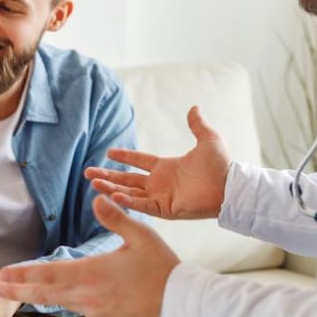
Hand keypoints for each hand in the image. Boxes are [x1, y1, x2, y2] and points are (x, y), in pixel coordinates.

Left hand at [0, 196, 179, 316]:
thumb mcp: (141, 235)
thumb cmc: (163, 267)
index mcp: (93, 272)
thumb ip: (115, 217)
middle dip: (20, 290)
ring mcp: (96, 312)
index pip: (48, 273)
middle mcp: (89, 296)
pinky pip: (83, 310)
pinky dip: (74, 301)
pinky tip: (77, 295)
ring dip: (42, 296)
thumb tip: (96, 196)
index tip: (3, 274)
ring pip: (62, 303)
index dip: (23, 274)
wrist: (182, 304)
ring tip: (21, 291)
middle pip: (46, 293)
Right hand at [85, 106, 230, 219]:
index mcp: (167, 167)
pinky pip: (141, 205)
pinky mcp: (164, 209)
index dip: (124, 156)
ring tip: (93, 183)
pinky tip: (112, 194)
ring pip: (129, 193)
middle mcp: (160, 183)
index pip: (139, 161)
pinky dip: (127, 201)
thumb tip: (193, 107)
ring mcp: (161, 197)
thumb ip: (197, 125)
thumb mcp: (207, 139)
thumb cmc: (220, 165)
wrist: (229, 186)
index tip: (108, 151)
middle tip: (87, 173)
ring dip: (111, 188)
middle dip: (107, 176)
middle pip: (127, 179)